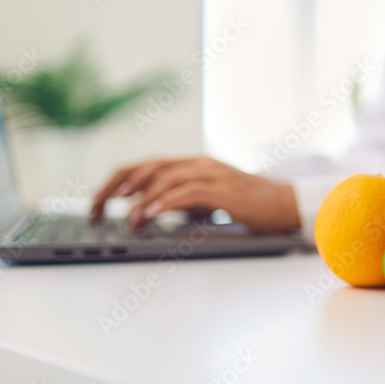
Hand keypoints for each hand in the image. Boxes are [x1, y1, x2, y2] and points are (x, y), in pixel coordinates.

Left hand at [90, 156, 299, 233]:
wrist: (287, 205)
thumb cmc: (250, 206)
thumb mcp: (208, 201)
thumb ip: (182, 200)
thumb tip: (148, 211)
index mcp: (193, 164)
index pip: (146, 165)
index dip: (117, 181)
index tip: (98, 202)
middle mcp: (199, 164)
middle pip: (148, 166)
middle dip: (117, 187)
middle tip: (97, 208)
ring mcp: (213, 174)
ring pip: (166, 177)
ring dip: (142, 199)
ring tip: (129, 219)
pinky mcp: (225, 190)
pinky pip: (189, 192)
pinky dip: (166, 201)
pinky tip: (152, 213)